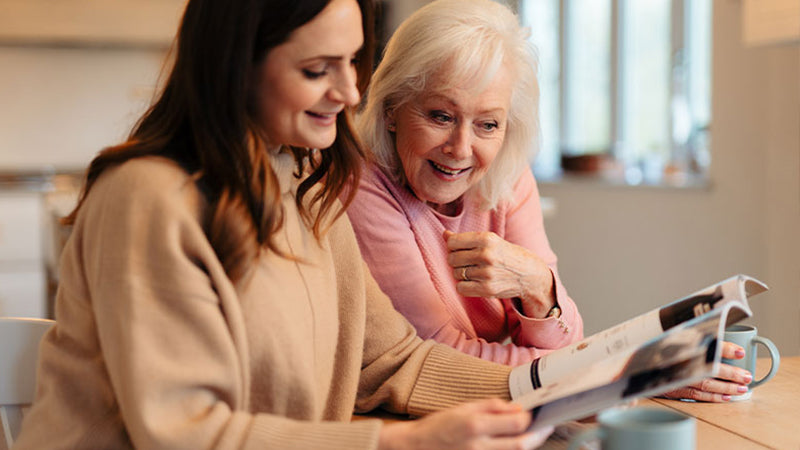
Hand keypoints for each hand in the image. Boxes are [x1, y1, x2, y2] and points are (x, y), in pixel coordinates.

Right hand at [377, 398, 552, 449]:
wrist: (417, 447)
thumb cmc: (440, 425)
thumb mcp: (464, 408)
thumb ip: (492, 407)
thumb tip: (518, 408)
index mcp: (475, 425)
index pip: (516, 423)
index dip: (530, 417)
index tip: (534, 411)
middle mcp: (479, 446)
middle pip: (521, 444)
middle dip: (539, 434)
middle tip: (547, 425)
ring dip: (529, 443)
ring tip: (535, 433)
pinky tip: (518, 441)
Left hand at [444, 230, 554, 317]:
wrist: (530, 274)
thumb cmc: (507, 255)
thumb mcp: (491, 241)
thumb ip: (467, 238)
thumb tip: (444, 235)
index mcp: (487, 238)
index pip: (453, 242)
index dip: (452, 246)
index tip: (460, 249)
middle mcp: (487, 255)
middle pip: (452, 258)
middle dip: (456, 261)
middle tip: (468, 262)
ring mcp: (487, 273)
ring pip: (456, 274)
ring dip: (461, 274)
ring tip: (474, 271)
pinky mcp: (487, 289)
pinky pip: (461, 288)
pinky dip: (464, 286)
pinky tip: (474, 282)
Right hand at [660, 341, 751, 401]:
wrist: (640, 365)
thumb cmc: (661, 350)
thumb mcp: (675, 338)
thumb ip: (693, 336)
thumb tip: (720, 333)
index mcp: (680, 346)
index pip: (706, 345)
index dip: (725, 348)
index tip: (740, 352)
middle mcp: (679, 362)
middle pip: (709, 368)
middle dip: (731, 373)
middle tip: (746, 376)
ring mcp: (676, 378)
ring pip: (705, 384)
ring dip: (726, 387)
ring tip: (742, 388)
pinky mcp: (673, 390)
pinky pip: (696, 395)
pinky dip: (713, 397)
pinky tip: (726, 397)